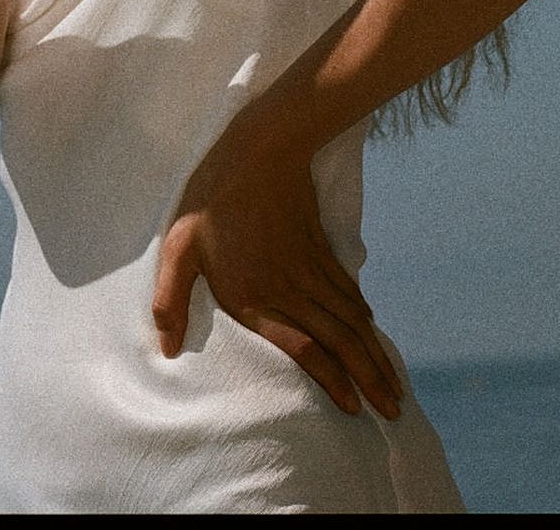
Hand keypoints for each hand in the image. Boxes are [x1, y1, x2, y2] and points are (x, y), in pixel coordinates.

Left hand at [151, 128, 402, 419]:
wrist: (260, 148)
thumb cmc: (212, 200)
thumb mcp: (179, 246)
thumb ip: (170, 299)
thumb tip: (166, 348)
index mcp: (255, 296)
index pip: (304, 348)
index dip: (331, 380)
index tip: (352, 408)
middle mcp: (290, 289)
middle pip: (339, 340)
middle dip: (369, 378)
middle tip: (392, 410)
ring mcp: (309, 269)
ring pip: (350, 320)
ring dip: (374, 353)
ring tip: (392, 385)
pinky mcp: (319, 249)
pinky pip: (347, 292)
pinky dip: (363, 317)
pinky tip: (371, 331)